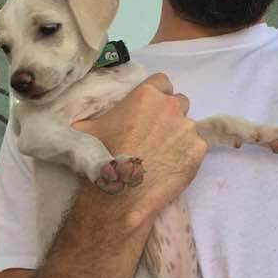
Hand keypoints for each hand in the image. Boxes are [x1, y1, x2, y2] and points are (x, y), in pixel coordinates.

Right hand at [74, 73, 206, 217]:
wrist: (120, 195)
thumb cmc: (101, 158)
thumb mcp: (85, 127)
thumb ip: (93, 112)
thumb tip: (80, 111)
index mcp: (146, 95)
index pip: (162, 82)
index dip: (157, 95)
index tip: (149, 110)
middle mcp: (171, 107)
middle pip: (179, 102)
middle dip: (170, 114)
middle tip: (156, 133)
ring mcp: (187, 129)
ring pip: (188, 126)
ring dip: (178, 135)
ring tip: (162, 154)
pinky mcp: (198, 151)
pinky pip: (196, 146)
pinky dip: (186, 154)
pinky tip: (171, 166)